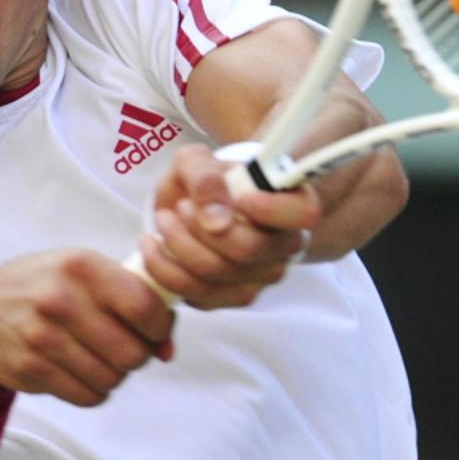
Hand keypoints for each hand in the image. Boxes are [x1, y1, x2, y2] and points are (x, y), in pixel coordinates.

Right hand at [0, 251, 174, 406]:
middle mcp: (61, 299)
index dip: (161, 327)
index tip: (155, 330)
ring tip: (101, 358)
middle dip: (139, 356)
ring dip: (115, 374)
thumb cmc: (45, 285)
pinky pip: (87, 396)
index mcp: (82, 266)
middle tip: (127, 347)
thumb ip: (132, 298)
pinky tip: (82, 372)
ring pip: (111, 378)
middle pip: (131, 352)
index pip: (143, 307)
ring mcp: (42, 336)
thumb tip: (167, 350)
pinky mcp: (30, 368)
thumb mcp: (85, 271)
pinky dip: (94, 390)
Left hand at [138, 144, 319, 308]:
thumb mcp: (197, 161)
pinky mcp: (232, 297)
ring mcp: (261, 277)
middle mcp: (284, 246)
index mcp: (292, 204)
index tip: (241, 198)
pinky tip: (154, 247)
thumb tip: (216, 219)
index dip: (273, 210)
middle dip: (201, 227)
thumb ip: (205, 178)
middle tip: (180, 207)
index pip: (304, 214)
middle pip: (248, 249)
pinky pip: (198, 295)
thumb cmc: (204, 180)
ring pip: (217, 274)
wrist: (191, 206)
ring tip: (163, 221)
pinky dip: (166, 270)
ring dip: (178, 246)